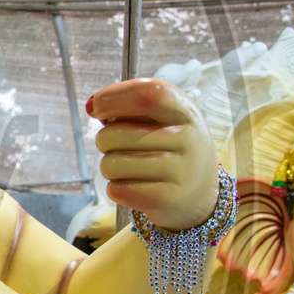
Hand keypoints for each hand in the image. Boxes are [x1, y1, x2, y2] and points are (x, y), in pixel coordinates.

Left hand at [90, 79, 218, 229]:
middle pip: (116, 133)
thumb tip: (94, 106)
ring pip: (112, 164)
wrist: (199, 195)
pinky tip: (132, 186)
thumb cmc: (170, 150)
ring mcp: (181, 171)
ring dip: (109, 167)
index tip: (94, 107)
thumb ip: (133, 110)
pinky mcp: (168, 199)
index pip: (148, 94)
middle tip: (115, 146)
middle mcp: (188, 139)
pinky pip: (118, 190)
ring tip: (127, 168)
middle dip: (103, 139)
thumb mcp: (164, 121)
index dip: (114, 97)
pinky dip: (115, 188)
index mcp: (185, 111)